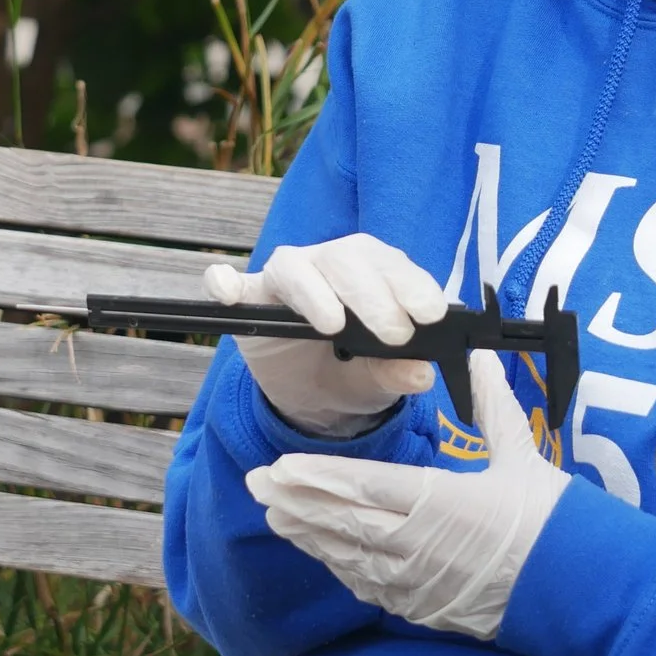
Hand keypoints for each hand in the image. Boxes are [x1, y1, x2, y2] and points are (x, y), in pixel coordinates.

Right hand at [205, 234, 444, 438]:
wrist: (313, 396)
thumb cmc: (354, 372)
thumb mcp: (380, 380)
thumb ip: (397, 374)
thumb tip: (420, 375)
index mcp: (373, 271)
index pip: (392, 265)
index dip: (412, 285)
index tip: (431, 315)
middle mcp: (329, 264)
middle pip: (346, 259)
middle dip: (374, 295)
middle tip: (395, 335)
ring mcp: (287, 279)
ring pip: (296, 266)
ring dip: (316, 292)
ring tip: (333, 327)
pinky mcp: (250, 301)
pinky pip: (232, 283)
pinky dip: (224, 281)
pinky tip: (227, 294)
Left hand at [247, 351, 568, 641]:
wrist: (577, 591)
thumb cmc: (553, 521)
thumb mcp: (521, 455)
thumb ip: (492, 404)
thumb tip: (480, 355)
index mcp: (437, 500)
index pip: (359, 485)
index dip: (316, 475)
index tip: (279, 465)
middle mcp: (415, 543)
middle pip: (339, 520)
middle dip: (294, 501)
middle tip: (255, 485)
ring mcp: (413, 581)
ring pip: (344, 555)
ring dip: (306, 534)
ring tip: (274, 515)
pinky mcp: (419, 606)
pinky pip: (366, 585)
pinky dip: (337, 565)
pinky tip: (318, 551)